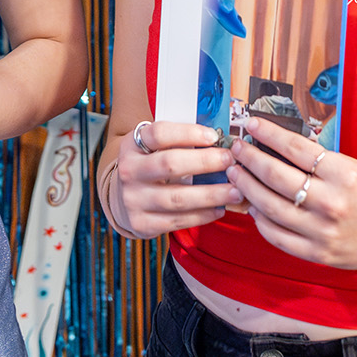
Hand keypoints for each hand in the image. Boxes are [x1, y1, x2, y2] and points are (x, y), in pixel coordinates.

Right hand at [110, 120, 242, 238]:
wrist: (121, 199)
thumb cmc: (148, 167)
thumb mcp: (153, 148)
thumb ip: (178, 141)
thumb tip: (218, 139)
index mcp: (132, 145)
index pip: (159, 134)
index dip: (188, 133)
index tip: (214, 136)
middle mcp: (129, 171)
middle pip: (170, 164)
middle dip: (205, 162)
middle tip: (230, 161)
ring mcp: (133, 199)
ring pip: (178, 198)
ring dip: (211, 194)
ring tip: (235, 191)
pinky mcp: (141, 223)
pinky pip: (177, 221)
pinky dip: (202, 215)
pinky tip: (219, 209)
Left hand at [227, 117, 356, 272]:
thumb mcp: (354, 168)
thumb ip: (318, 161)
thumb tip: (277, 145)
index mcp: (343, 174)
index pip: (295, 149)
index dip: (268, 134)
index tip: (251, 125)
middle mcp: (332, 203)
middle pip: (276, 177)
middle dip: (249, 159)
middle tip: (236, 149)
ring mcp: (323, 231)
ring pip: (270, 206)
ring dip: (247, 187)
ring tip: (236, 174)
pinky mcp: (318, 253)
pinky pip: (277, 236)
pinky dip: (260, 220)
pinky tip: (253, 206)